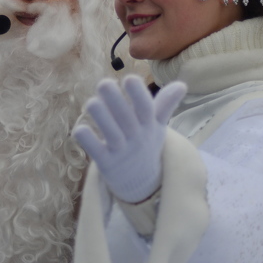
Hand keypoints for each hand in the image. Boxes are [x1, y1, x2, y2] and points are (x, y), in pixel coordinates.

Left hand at [73, 75, 185, 202]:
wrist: (142, 183)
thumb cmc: (146, 143)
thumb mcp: (157, 125)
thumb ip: (165, 104)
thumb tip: (182, 84)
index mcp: (148, 126)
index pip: (146, 109)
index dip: (139, 95)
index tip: (130, 79)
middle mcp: (136, 138)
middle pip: (127, 119)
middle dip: (116, 102)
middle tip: (104, 84)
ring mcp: (121, 152)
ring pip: (112, 135)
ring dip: (102, 119)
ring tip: (91, 103)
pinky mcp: (106, 164)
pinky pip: (97, 153)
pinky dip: (89, 142)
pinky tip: (79, 129)